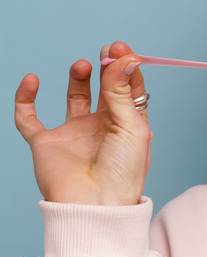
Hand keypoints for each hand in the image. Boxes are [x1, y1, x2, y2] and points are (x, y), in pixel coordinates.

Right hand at [14, 42, 151, 205]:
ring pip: (75, 97)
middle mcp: (102, 127)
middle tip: (108, 49)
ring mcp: (74, 133)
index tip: (122, 49)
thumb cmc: (122, 172)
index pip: (129, 89)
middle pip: (105, 88)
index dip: (126, 67)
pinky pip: (29, 118)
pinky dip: (25, 98)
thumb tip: (126, 57)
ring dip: (79, 77)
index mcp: (128, 125)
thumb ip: (123, 92)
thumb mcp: (130, 127)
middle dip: (106, 67)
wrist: (94, 206)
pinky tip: (33, 80)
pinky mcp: (46, 143)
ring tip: (83, 64)